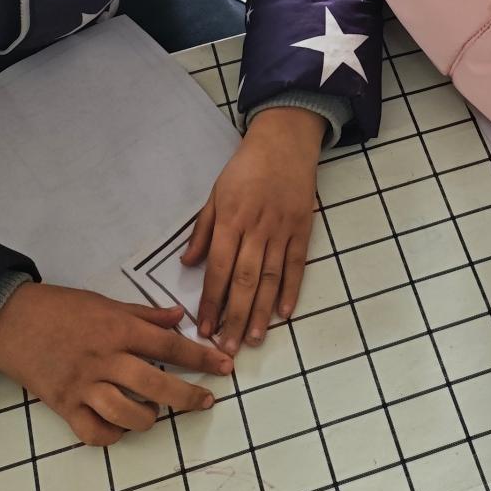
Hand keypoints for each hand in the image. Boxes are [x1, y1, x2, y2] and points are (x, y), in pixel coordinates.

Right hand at [0, 282, 231, 445]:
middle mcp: (105, 358)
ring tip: (155, 413)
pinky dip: (112, 435)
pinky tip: (121, 427)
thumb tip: (179, 317)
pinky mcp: (64, 405)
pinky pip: (93, 432)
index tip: (225, 367)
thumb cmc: (61, 307)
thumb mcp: (105, 301)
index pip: (169, 345)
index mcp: (118, 328)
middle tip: (204, 401)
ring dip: (148, 418)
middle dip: (186, 396)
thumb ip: (144, 313)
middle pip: (154, 383)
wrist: (12, 320)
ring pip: (125, 412)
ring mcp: (84, 384)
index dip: (201, 358)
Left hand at [183, 105, 324, 353]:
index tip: (204, 327)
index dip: (211, 300)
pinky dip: (292, 289)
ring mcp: (281, 229)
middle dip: (234, 316)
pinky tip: (284, 313)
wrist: (284, 142)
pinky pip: (296, 264)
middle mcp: (256, 228)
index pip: (218, 268)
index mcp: (230, 219)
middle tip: (227, 348)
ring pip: (270, 277)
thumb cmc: (245, 168)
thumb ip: (202, 230)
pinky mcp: (302, 228)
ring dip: (261, 311)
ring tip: (252, 339)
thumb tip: (188, 263)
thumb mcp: (215, 193)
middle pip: (244, 280)